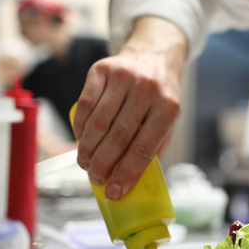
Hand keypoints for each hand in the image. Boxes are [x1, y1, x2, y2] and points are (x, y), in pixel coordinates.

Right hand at [72, 17, 186, 199]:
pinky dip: (80, 126)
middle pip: (119, 136)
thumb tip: (131, 181)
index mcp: (168, 108)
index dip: (127, 173)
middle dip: (103, 164)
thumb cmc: (160, 97)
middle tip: (96, 179)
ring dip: (88, 149)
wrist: (153, 56)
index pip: (145, 148)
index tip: (114, 192)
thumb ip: (154, 147)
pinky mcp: (103, 69)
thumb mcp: (168, 120)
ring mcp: (125, 77)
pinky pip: (85, 103)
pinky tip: (81, 140)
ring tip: (85, 164)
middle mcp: (148, 90)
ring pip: (99, 122)